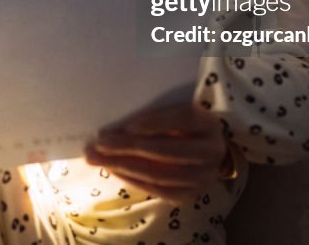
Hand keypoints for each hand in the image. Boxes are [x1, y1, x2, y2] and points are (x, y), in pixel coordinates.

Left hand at [84, 102, 229, 202]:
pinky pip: (157, 191)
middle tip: (98, 143)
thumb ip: (157, 114)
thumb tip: (117, 122)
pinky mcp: (190, 195)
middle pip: (166, 151)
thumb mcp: (178, 113)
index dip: (154, 123)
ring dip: (123, 166)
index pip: (182, 119)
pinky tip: (114, 170)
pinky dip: (133, 180)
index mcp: (206, 122)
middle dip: (127, 147)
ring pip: (159, 174)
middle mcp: (209, 150)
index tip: (126, 126)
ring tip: (97, 159)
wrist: (211, 155)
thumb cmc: (184, 127)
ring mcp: (202, 177)